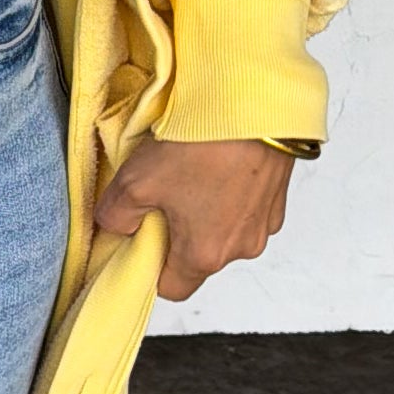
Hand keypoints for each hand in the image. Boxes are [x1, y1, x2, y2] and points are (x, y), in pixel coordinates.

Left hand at [93, 133, 295, 299]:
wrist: (254, 105)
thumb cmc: (202, 145)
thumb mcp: (136, 181)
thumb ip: (115, 216)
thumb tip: (115, 226)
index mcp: (204, 255)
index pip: (171, 288)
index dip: (151, 267)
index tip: (140, 238)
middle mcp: (240, 248)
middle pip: (198, 257)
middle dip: (177, 232)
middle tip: (162, 194)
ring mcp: (264, 224)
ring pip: (224, 231)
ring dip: (207, 211)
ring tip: (193, 171)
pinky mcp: (278, 198)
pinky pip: (246, 208)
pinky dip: (232, 194)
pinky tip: (218, 162)